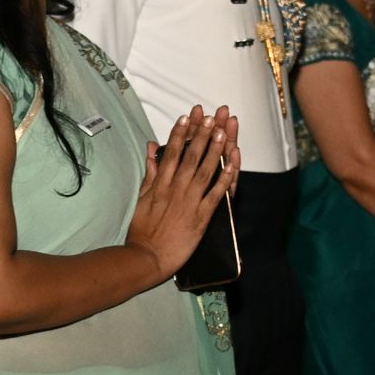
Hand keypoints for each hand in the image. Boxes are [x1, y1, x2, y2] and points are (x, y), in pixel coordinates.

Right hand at [125, 105, 240, 276]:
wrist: (147, 256)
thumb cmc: (142, 230)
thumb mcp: (141, 197)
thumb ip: (149, 172)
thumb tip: (152, 148)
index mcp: (160, 184)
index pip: (172, 153)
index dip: (180, 133)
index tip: (187, 117)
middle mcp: (175, 189)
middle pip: (190, 157)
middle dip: (201, 135)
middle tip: (210, 117)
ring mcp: (189, 202)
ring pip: (205, 170)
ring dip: (214, 150)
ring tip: (222, 131)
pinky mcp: (201, 217)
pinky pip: (216, 194)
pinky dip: (225, 178)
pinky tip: (232, 164)